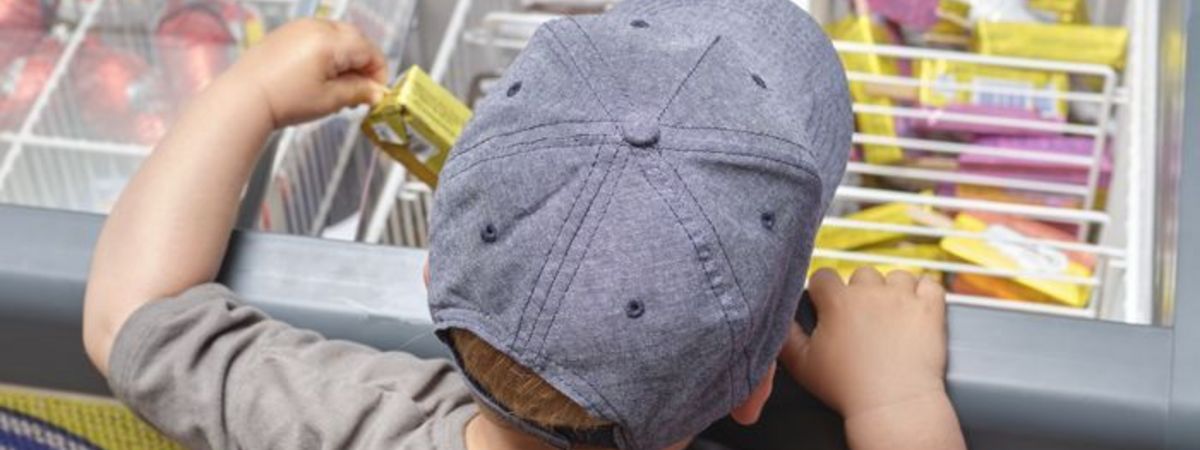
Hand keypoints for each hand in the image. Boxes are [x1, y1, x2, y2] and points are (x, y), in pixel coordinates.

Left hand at [223, 18, 387, 127]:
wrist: (244, 99)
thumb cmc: (286, 101)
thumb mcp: (330, 100)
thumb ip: (359, 92)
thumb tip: (377, 92)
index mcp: (329, 41)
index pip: (369, 50)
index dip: (378, 72)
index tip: (376, 92)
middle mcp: (316, 26)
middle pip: (355, 38)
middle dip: (363, 63)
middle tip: (361, 91)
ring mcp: (299, 27)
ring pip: (337, 36)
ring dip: (346, 57)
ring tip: (339, 86)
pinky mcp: (286, 33)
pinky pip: (318, 36)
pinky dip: (328, 53)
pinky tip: (321, 76)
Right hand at [779, 267, 948, 418]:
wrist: (892, 405)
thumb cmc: (847, 389)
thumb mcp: (802, 364)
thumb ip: (787, 335)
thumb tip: (781, 318)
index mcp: (837, 301)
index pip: (823, 276)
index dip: (823, 291)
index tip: (827, 306)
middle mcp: (870, 292)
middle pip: (861, 273)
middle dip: (859, 290)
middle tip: (860, 317)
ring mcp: (903, 298)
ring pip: (896, 276)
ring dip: (892, 289)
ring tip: (890, 313)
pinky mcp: (930, 309)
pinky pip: (930, 284)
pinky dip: (924, 291)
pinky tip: (916, 304)